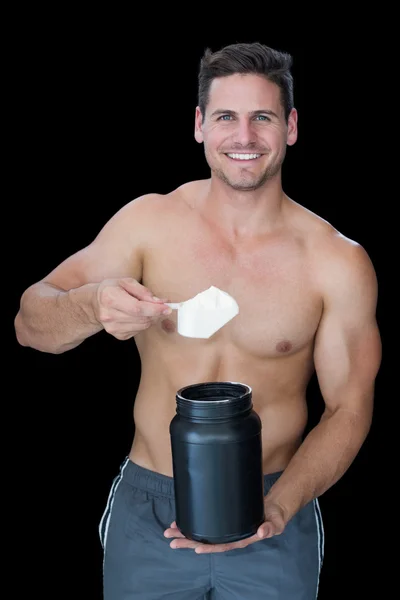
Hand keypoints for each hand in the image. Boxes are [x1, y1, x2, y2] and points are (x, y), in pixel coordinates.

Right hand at [94, 277, 170, 339]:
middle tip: (162, 306)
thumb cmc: (112, 289)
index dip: (155, 309)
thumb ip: (143, 291)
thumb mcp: (125, 282)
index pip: (137, 308)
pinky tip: (138, 316)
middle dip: (156, 313)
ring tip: (148, 309)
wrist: (95, 304)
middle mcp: (109, 315)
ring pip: (142, 326)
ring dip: (151, 318)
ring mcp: (112, 328)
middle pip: (142, 319)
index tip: (167, 308)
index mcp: (110, 298)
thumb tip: (160, 301)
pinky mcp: (118, 335)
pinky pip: (139, 331)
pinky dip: (143, 323)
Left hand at [164, 501, 285, 553]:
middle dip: (187, 541)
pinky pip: (205, 525)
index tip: (195, 547)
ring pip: (202, 534)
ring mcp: (224, 530)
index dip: (209, 547)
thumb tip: (262, 531)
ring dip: (185, 533)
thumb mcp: (275, 523)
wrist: (273, 511)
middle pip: (206, 542)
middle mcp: (229, 537)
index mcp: (240, 540)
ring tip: (170, 531)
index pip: (222, 546)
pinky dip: (192, 524)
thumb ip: (270, 528)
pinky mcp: (222, 521)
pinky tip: (181, 523)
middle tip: (171, 539)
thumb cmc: (274, 519)